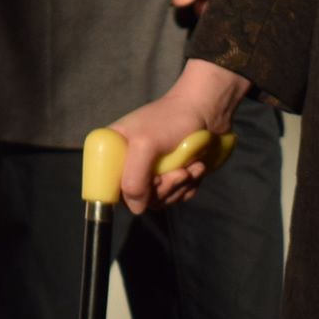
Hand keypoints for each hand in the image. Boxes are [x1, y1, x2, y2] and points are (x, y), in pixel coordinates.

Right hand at [113, 57, 250, 213]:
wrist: (208, 111)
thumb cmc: (172, 119)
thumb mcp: (145, 144)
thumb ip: (134, 178)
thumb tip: (136, 208)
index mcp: (115, 150)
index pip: (110, 186)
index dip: (130, 192)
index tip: (153, 181)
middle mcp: (131, 163)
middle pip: (139, 197)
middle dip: (165, 188)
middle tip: (181, 172)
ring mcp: (152, 171)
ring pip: (160, 200)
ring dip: (180, 186)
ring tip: (193, 166)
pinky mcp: (173, 177)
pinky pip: (177, 196)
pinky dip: (189, 187)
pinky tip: (197, 168)